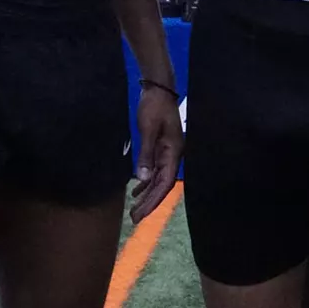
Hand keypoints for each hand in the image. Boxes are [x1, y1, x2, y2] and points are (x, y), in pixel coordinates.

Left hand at [129, 86, 182, 222]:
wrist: (158, 88)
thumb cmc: (154, 106)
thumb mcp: (148, 128)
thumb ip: (146, 154)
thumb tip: (142, 178)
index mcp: (173, 152)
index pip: (165, 184)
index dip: (153, 201)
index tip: (141, 214)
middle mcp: (173, 155)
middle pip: (162, 185)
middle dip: (149, 203)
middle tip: (135, 218)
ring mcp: (167, 152)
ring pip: (158, 179)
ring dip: (147, 194)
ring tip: (135, 210)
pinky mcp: (160, 147)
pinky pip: (154, 170)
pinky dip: (146, 182)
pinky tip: (136, 190)